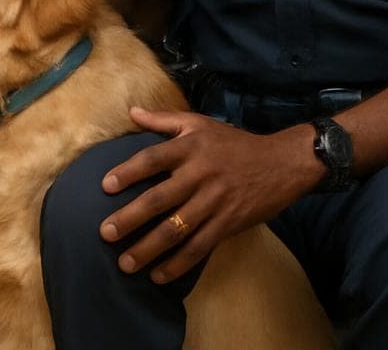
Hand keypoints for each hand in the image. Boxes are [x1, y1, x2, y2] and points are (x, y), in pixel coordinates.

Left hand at [98, 107, 321, 282]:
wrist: (283, 163)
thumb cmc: (235, 143)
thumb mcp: (200, 123)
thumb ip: (163, 119)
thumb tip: (131, 112)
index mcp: (190, 148)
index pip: (152, 159)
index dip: (128, 172)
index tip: (104, 186)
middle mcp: (200, 175)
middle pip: (159, 199)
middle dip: (129, 218)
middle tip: (105, 233)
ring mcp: (214, 202)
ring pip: (176, 229)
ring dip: (148, 248)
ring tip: (125, 263)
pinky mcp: (228, 224)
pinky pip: (200, 247)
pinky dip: (178, 264)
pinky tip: (158, 276)